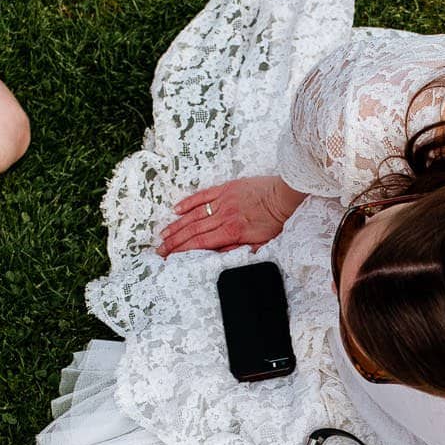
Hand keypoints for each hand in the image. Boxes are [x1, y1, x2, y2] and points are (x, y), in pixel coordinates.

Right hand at [156, 175, 305, 255]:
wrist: (285, 196)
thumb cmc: (276, 220)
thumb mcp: (261, 242)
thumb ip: (238, 249)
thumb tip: (218, 255)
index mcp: (232, 232)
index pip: (201, 244)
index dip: (183, 251)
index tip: (170, 257)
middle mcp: (224, 216)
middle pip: (193, 231)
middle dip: (174, 241)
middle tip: (160, 249)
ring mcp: (223, 201)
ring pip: (194, 215)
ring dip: (177, 225)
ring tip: (164, 234)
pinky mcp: (226, 188)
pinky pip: (203, 196)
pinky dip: (188, 203)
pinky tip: (176, 209)